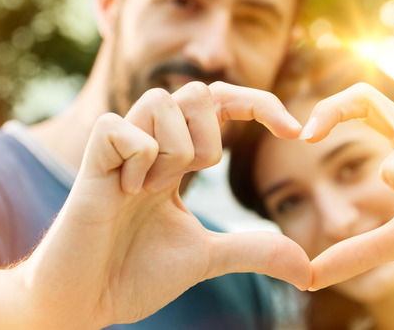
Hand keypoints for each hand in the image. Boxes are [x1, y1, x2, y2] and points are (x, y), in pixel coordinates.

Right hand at [0, 82, 310, 328]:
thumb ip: (253, 251)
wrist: (86, 301)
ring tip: (151, 190)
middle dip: (209, 137)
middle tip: (185, 182)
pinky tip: (124, 192)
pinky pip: (121, 128)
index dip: (259, 105)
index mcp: (176, 159)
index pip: (220, 105)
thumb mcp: (206, 257)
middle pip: (196, 92)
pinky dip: (138, 160)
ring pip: (163, 101)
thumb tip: (307, 269)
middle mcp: (150, 145)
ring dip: (173, 150)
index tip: (296, 130)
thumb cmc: (133, 273)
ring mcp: (120, 149)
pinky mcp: (91, 160)